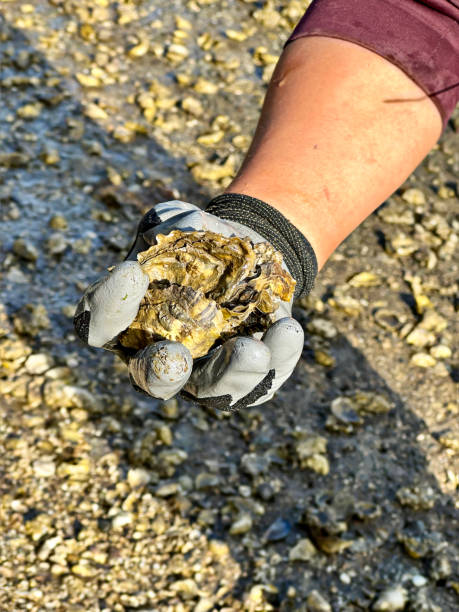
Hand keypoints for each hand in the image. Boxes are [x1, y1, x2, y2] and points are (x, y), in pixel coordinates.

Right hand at [73, 201, 303, 410]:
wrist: (249, 258)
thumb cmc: (199, 244)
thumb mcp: (178, 221)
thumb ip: (172, 221)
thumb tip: (186, 230)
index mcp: (128, 323)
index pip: (101, 325)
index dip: (108, 307)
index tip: (130, 271)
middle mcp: (162, 356)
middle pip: (153, 378)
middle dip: (163, 372)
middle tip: (175, 355)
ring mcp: (207, 372)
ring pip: (214, 389)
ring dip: (232, 374)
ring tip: (252, 350)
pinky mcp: (250, 375)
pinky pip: (264, 378)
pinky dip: (278, 356)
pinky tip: (285, 329)